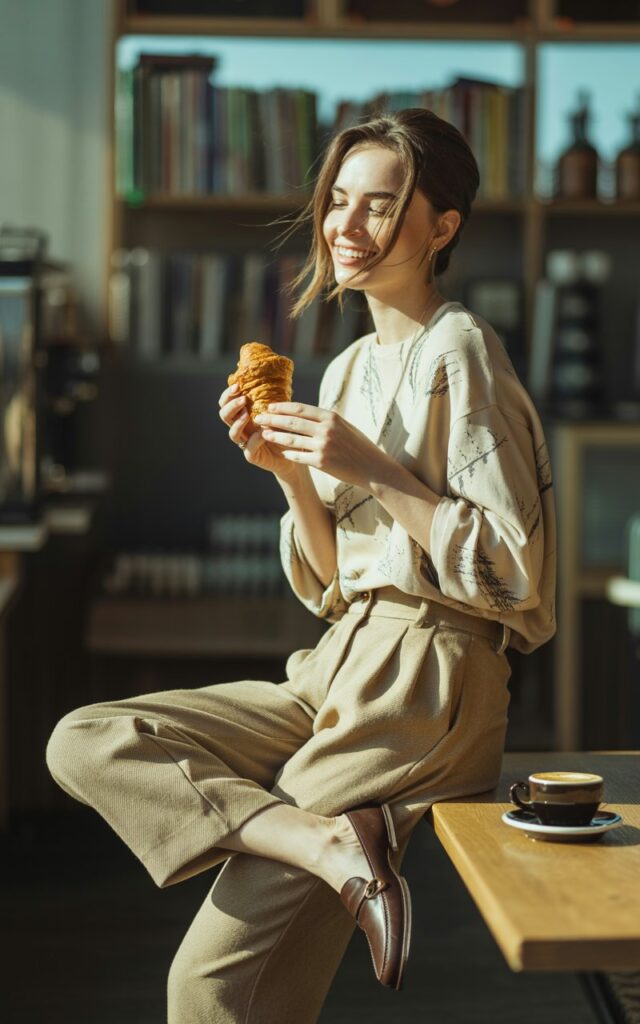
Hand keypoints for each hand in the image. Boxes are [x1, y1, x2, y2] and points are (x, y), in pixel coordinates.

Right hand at [217, 384, 305, 482]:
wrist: (293, 453)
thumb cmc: (285, 430)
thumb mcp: (279, 411)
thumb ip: (272, 400)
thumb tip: (273, 378)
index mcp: (244, 415)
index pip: (227, 402)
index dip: (228, 394)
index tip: (238, 385)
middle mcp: (241, 428)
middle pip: (224, 415)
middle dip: (230, 405)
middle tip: (243, 399)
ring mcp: (244, 442)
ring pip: (232, 433)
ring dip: (238, 422)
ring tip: (247, 414)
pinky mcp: (251, 455)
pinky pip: (248, 447)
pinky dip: (255, 439)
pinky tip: (263, 433)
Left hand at [253, 402, 383, 487]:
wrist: (373, 467)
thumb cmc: (359, 446)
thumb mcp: (344, 426)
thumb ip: (325, 420)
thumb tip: (305, 414)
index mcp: (331, 417)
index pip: (300, 408)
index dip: (282, 407)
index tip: (269, 406)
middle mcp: (326, 430)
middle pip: (292, 422)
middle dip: (273, 419)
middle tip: (259, 418)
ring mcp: (323, 446)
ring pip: (291, 439)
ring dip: (275, 436)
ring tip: (264, 434)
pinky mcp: (322, 462)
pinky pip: (298, 456)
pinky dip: (288, 454)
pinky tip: (281, 452)